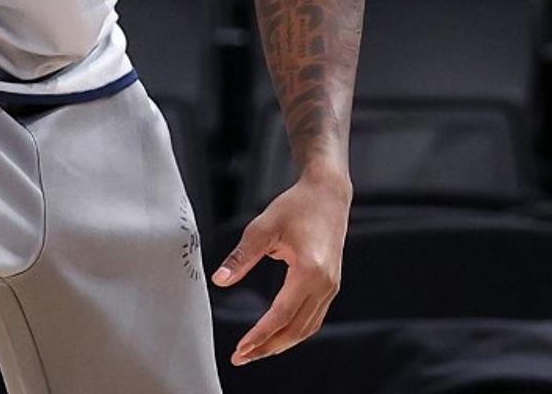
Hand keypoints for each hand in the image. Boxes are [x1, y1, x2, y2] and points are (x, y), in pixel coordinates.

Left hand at [211, 167, 351, 363]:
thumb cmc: (297, 206)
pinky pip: (313, 317)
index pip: (282, 315)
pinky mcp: (331, 285)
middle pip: (296, 330)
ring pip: (307, 328)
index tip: (241, 348)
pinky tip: (278, 333)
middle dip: (268, 347)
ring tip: (256, 350)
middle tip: (243, 356)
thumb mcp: (263, 227)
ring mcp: (331, 287)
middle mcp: (325, 284)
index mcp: (310, 271)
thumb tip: (220, 280)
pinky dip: (294, 331)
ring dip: (282, 343)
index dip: (260, 335)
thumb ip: (241, 257)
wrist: (327, 193)